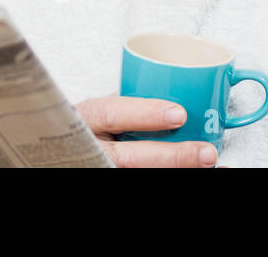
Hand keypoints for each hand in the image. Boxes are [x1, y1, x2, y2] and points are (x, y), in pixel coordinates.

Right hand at [75, 93, 218, 166]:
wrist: (60, 155)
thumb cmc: (82, 129)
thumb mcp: (94, 111)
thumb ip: (122, 105)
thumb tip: (168, 89)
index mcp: (83, 119)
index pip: (111, 113)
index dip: (145, 114)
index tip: (179, 114)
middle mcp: (88, 149)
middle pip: (127, 157)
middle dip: (171, 157)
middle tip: (206, 152)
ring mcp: (95, 166)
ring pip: (133, 171)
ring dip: (173, 169)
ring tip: (207, 165)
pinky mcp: (104, 174)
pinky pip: (137, 178)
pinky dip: (166, 175)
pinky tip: (192, 173)